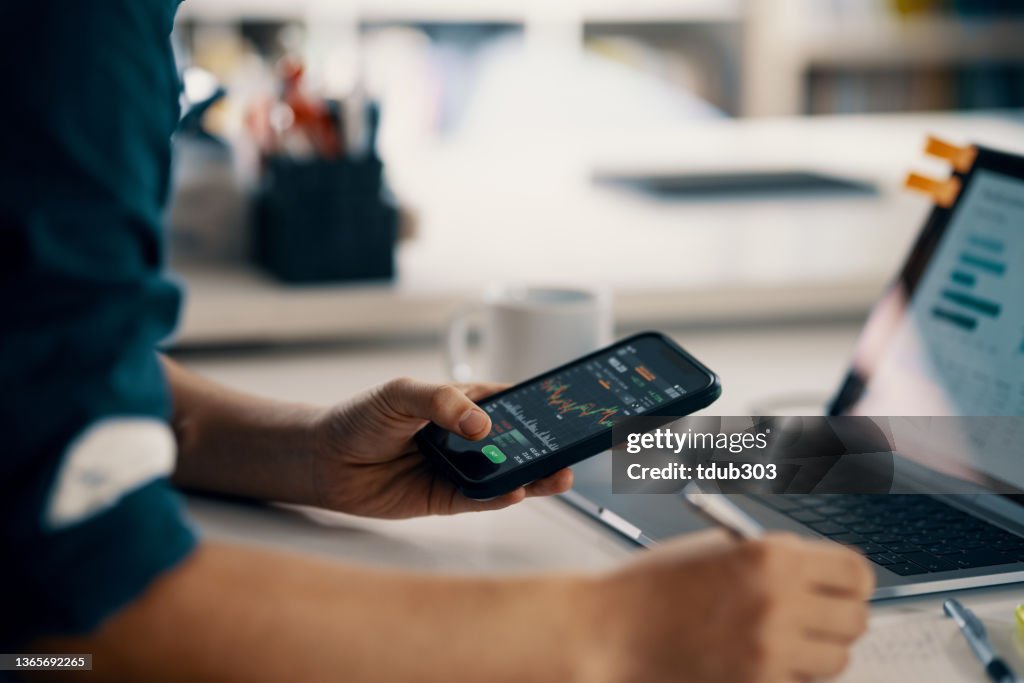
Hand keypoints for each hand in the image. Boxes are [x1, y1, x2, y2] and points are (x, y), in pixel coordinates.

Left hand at [311, 377, 573, 518]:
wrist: (325, 461)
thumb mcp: (401, 393)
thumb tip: (480, 424)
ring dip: (534, 475)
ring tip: (557, 475)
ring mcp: (461, 469)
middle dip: (548, 446)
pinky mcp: (447, 499)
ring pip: (508, 474)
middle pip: (519, 442)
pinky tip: (516, 490)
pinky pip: (481, 499)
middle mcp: (468, 438)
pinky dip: (501, 497)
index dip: (542, 405)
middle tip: (573, 448)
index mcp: (464, 404)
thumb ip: (441, 402)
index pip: (513, 403)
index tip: (570, 407)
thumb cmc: (361, 417)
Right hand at [581, 531, 873, 682]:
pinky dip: (790, 674)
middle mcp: (779, 601)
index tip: (839, 588)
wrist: (612, 629)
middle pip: (855, 620)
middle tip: (814, 616)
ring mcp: (770, 649)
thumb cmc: (656, 585)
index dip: (851, 582)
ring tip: (781, 639)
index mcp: (772, 556)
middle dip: (838, 618)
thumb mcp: (720, 551)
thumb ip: (775, 560)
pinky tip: (759, 658)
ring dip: (817, 651)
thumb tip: (824, 578)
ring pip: (836, 659)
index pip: (857, 573)